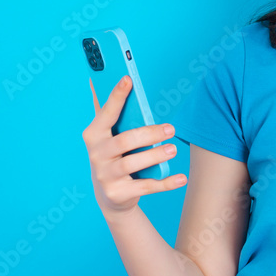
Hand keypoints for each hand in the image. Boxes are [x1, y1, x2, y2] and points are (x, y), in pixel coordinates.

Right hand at [81, 74, 186, 217]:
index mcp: (94, 135)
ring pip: (133, 164)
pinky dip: (166, 183)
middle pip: (124, 141)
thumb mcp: (106, 136)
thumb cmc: (113, 155)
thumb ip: (106, 111)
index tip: (128, 79)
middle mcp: (97, 155)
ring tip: (173, 149)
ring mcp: (106, 176)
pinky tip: (182, 178)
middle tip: (171, 128)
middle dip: (149, 133)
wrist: (110, 196)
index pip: (106, 113)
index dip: (116, 96)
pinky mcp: (119, 193)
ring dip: (156, 156)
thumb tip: (96, 80)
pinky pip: (146, 187)